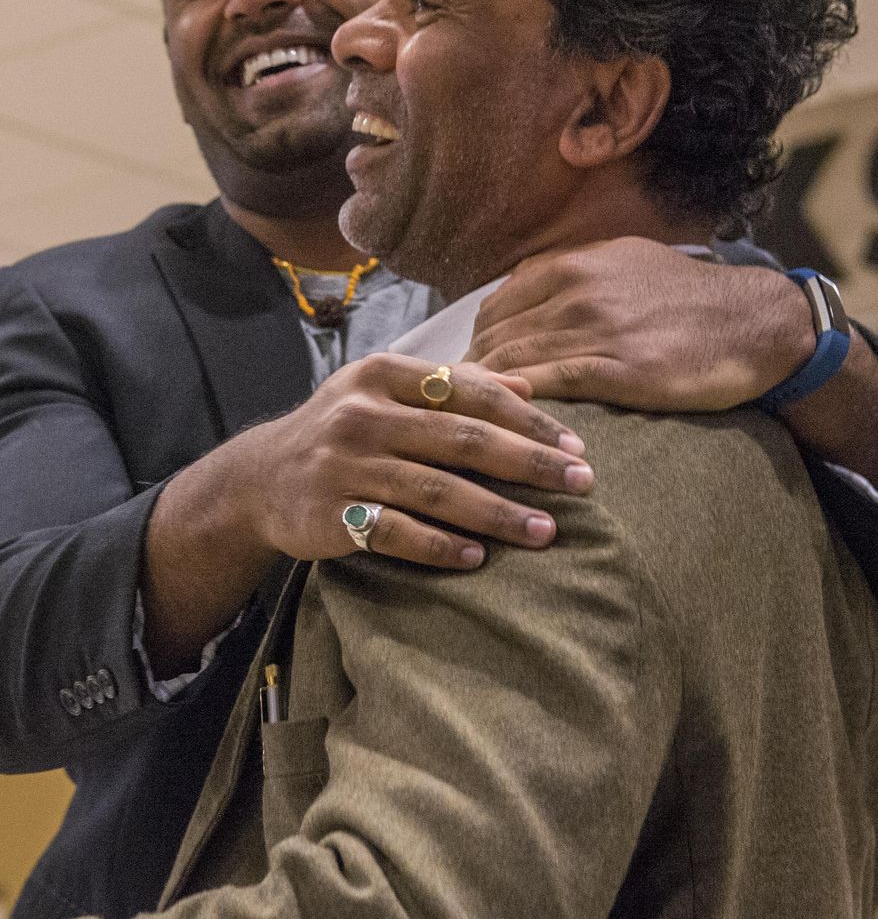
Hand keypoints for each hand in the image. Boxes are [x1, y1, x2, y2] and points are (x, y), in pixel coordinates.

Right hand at [146, 352, 593, 673]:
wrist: (259, 478)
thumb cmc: (343, 429)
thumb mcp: (385, 391)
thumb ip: (453, 387)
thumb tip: (528, 389)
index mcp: (384, 374)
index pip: (471, 392)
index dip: (528, 420)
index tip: (575, 445)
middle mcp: (362, 413)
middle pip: (463, 440)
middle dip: (529, 463)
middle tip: (581, 484)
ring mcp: (344, 465)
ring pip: (436, 490)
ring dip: (497, 512)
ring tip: (546, 531)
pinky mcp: (330, 514)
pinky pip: (395, 532)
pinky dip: (438, 546)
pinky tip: (478, 557)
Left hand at [466, 238, 813, 410]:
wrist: (751, 322)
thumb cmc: (685, 295)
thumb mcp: (621, 261)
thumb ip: (568, 274)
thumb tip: (520, 292)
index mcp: (570, 265)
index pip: (495, 308)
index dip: (475, 344)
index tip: (466, 374)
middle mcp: (575, 292)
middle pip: (495, 337)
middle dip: (470, 374)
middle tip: (458, 409)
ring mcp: (595, 330)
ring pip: (513, 363)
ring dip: (485, 395)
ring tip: (471, 424)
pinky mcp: (617, 370)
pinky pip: (548, 387)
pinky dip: (518, 404)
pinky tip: (504, 424)